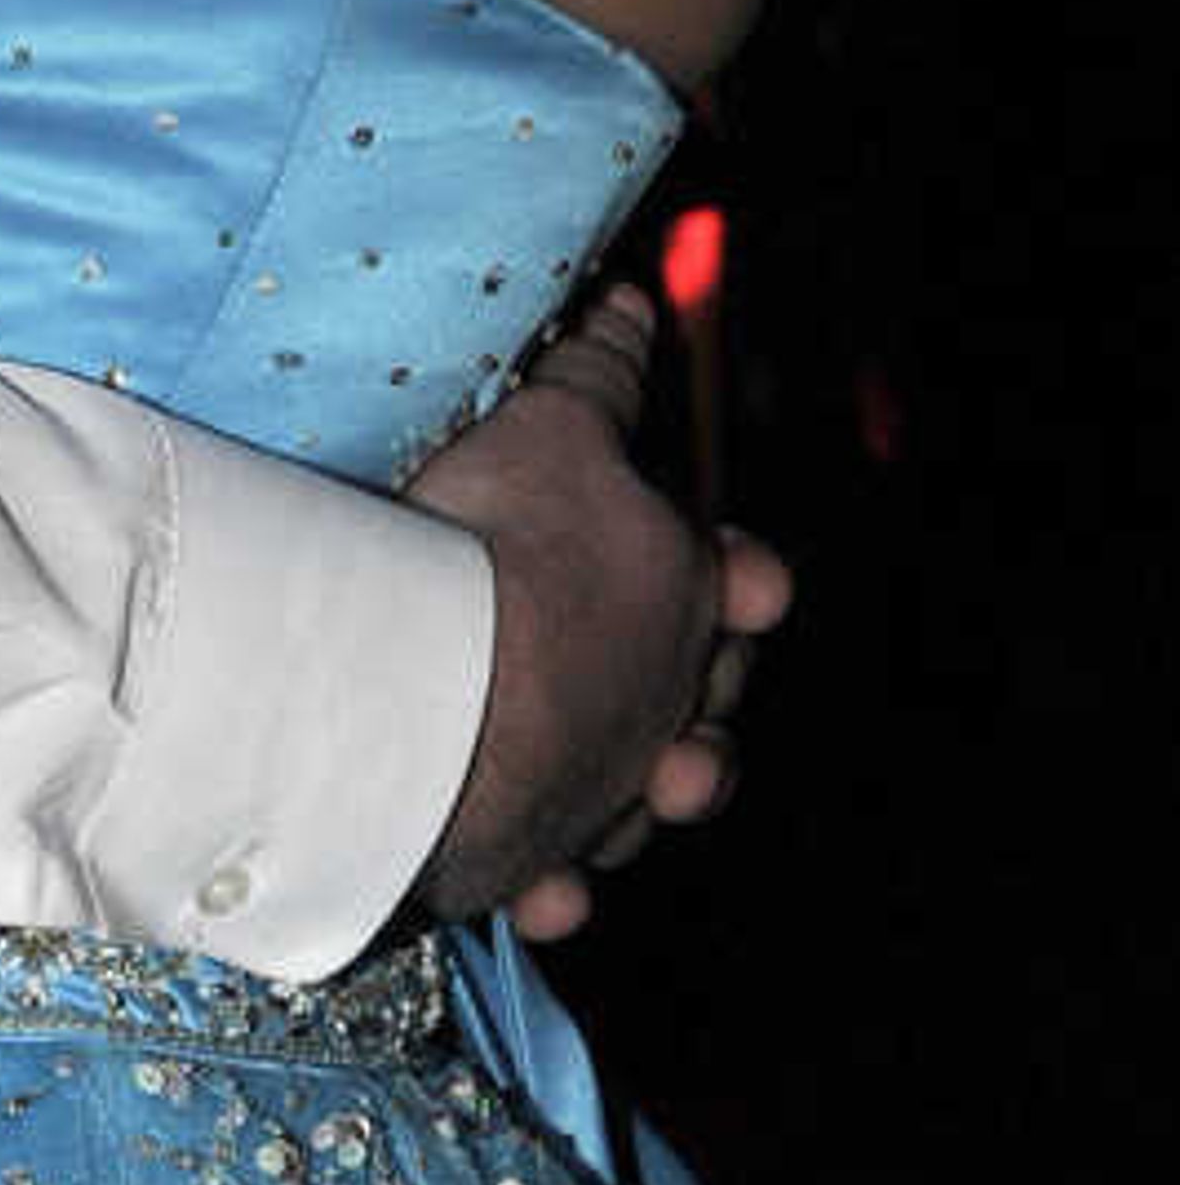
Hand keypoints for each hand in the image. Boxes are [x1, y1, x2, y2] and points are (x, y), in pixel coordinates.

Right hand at [404, 284, 777, 938]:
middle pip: (708, 706)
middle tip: (672, 669)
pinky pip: (555, 877)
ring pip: (645, 802)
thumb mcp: (551, 430)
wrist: (438, 699)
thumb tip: (633, 301)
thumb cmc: (504, 550)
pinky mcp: (532, 859)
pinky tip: (540, 882)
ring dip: (638, 794)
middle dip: (699, 694)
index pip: (747, 581)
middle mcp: (666, 706)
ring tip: (624, 786)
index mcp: (687, 594)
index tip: (732, 559)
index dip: (740, 570)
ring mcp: (605, 792)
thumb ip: (600, 371)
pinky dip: (553, 879)